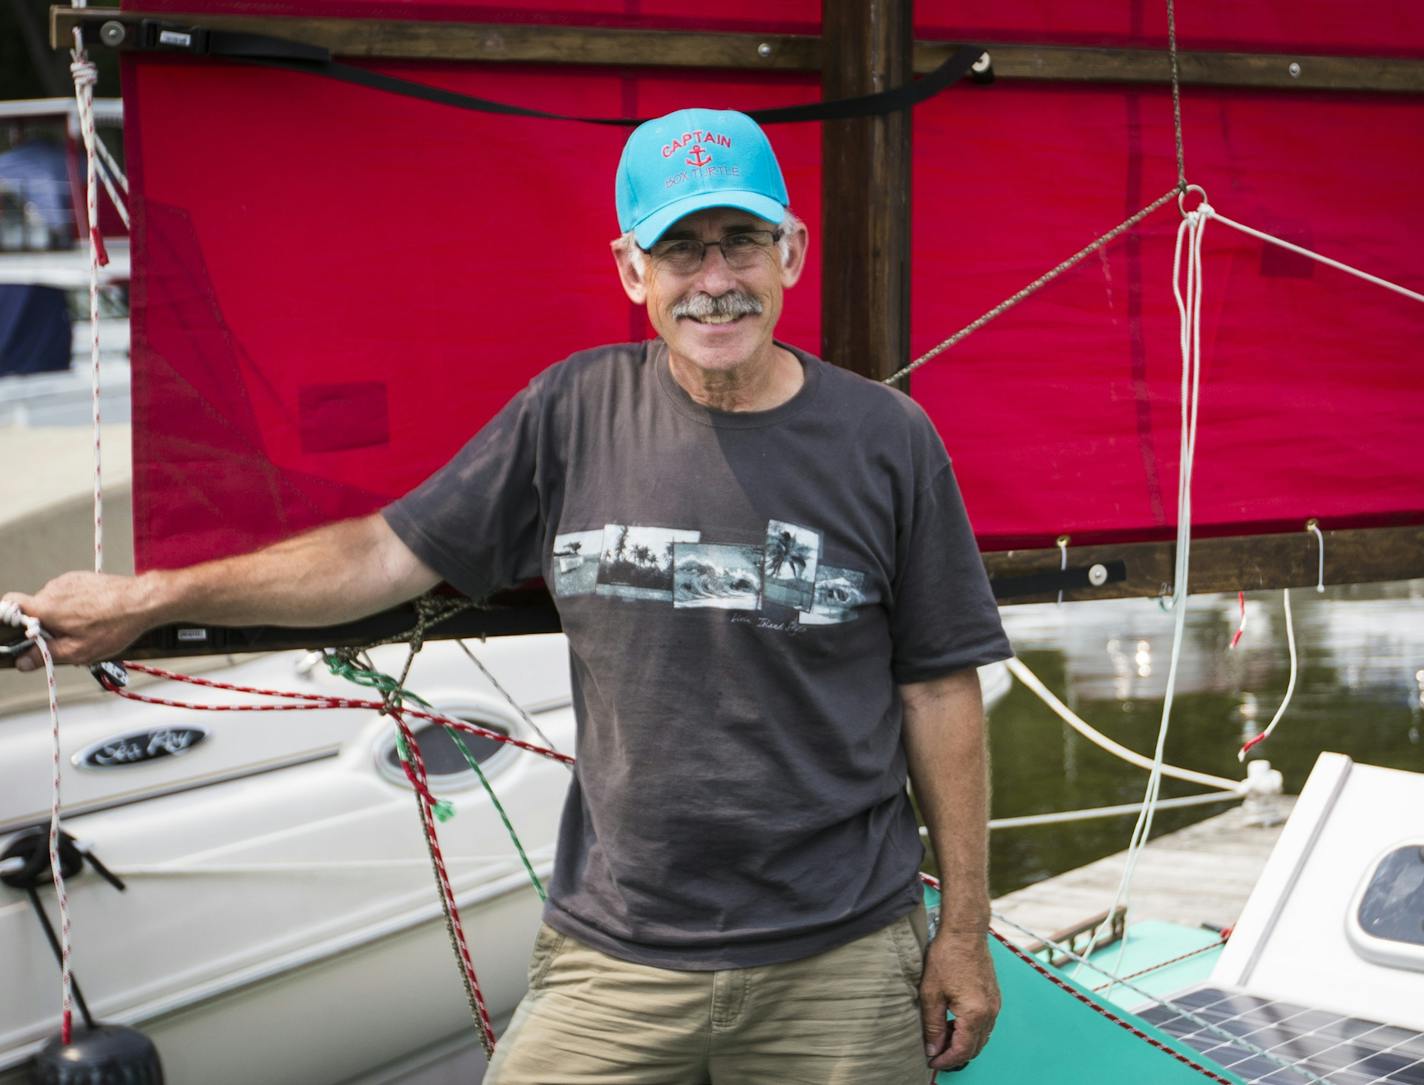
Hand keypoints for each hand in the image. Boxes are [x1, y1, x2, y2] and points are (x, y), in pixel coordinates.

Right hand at [3, 571, 150, 671]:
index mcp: (46, 607)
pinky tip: (95, 616)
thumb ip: (45, 656)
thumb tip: (23, 662)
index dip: (6, 619)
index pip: (8, 606)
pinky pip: (69, 595)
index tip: (16, 633)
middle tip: (67, 640)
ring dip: (62, 617)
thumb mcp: (78, 651)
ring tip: (88, 628)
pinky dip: (76, 606)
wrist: (144, 600)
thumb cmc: (115, 625)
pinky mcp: (82, 578)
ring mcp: (68, 581)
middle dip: (45, 626)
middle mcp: (52, 589)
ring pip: (54, 603)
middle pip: (35, 610)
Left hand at [920, 930, 1000, 1071]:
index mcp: (975, 1013)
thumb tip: (933, 1049)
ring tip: (942, 1038)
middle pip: (975, 1048)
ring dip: (964, 1043)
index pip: (963, 1051)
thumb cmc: (947, 956)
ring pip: (982, 1037)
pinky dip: (971, 1030)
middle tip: (936, 1053)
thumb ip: (933, 1025)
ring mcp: (995, 1005)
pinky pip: (986, 1024)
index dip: (946, 1060)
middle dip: (956, 1055)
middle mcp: (990, 1012)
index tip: (933, 1062)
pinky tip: (955, 1023)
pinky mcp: (994, 997)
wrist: (965, 932)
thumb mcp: (931, 993)